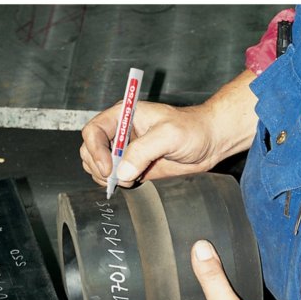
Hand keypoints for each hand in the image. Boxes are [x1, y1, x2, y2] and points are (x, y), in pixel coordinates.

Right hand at [80, 69, 258, 187]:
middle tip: (115, 178)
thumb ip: (143, 151)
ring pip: (98, 165)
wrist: (210, 142)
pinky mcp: (134, 167)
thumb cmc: (193, 129)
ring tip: (126, 180)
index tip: (108, 167)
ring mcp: (126, 151)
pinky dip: (115, 184)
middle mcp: (121, 133)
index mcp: (123, 115)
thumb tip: (123, 171)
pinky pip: (114, 177)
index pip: (94, 131)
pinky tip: (131, 183)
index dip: (95, 150)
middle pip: (90, 149)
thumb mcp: (169, 134)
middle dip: (98, 166)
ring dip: (105, 177)